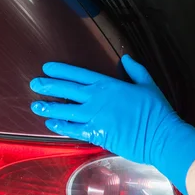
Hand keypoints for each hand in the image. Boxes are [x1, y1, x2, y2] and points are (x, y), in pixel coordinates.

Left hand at [30, 55, 194, 194]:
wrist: (160, 136)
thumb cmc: (156, 110)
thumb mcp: (147, 84)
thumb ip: (135, 70)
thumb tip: (126, 58)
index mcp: (108, 85)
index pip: (79, 75)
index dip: (61, 71)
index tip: (47, 68)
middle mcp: (97, 99)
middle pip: (67, 91)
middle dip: (49, 86)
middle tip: (34, 84)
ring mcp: (95, 117)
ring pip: (66, 111)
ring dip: (49, 108)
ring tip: (35, 106)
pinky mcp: (96, 134)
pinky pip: (73, 129)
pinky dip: (61, 126)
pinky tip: (50, 124)